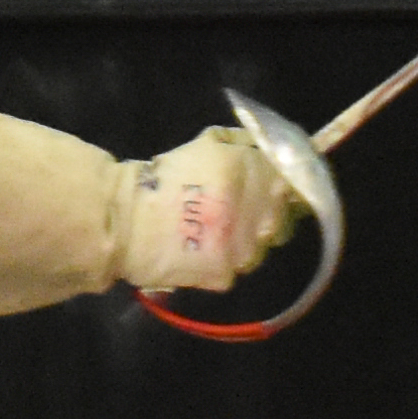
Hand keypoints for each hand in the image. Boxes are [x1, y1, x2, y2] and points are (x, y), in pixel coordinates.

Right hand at [116, 124, 299, 295]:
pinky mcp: (226, 274)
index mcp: (248, 170)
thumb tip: (276, 150)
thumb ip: (247, 144)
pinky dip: (225, 260)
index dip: (288, 184)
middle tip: (240, 210)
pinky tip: (203, 250)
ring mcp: (243, 247)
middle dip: (267, 213)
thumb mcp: (208, 144)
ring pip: (262, 246)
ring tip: (216, 231)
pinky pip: (238, 267)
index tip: (280, 188)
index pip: (293, 180)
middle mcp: (253, 210)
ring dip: (246, 239)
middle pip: (285, 216)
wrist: (125, 221)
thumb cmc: (164, 178)